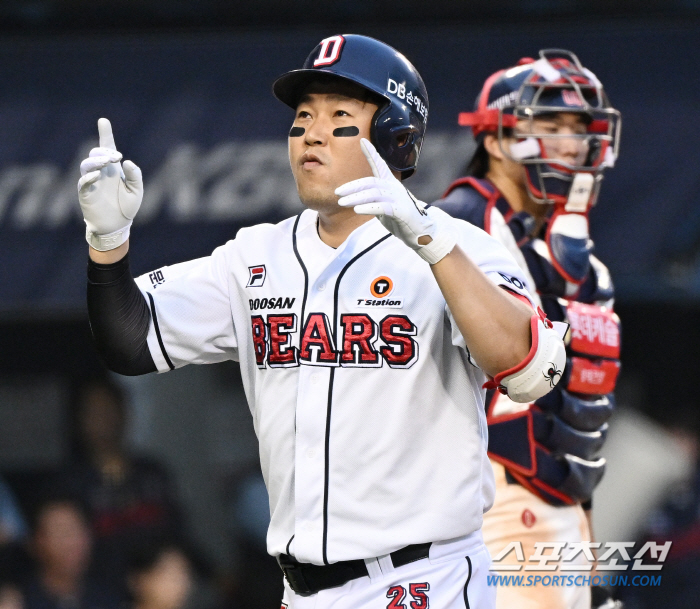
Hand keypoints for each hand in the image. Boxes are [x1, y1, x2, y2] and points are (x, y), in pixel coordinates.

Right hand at [78, 118, 142, 250]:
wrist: (117, 226)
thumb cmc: (127, 208)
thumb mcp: (137, 191)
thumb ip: (135, 176)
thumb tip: (127, 162)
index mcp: (113, 169)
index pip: (108, 148)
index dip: (105, 134)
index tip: (103, 121)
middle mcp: (101, 172)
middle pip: (96, 153)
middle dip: (104, 151)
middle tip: (115, 157)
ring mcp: (91, 182)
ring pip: (87, 164)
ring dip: (96, 161)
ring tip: (106, 162)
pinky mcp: (85, 193)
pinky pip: (83, 182)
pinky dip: (89, 177)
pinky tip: (97, 175)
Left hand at [336, 138, 456, 264]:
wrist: (420, 231)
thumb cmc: (400, 217)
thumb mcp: (384, 204)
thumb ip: (372, 198)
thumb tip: (354, 196)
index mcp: (390, 183)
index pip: (380, 164)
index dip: (372, 153)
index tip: (362, 140)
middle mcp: (394, 188)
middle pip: (371, 182)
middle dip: (352, 186)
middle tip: (337, 192)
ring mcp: (398, 199)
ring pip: (374, 193)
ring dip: (356, 198)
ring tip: (342, 203)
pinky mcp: (401, 211)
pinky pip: (383, 207)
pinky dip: (369, 208)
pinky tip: (357, 210)